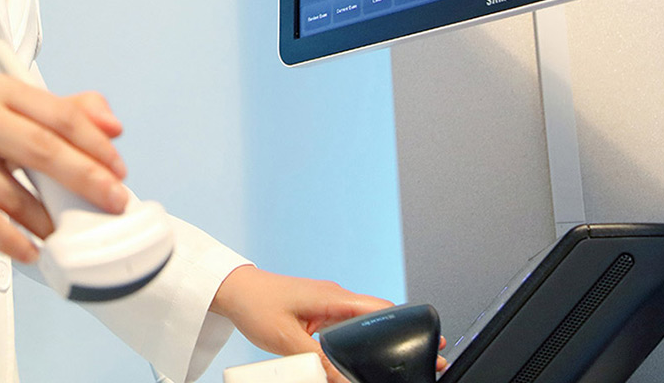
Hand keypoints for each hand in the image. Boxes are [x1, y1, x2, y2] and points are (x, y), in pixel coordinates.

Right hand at [0, 73, 127, 261]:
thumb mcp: (17, 114)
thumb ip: (67, 112)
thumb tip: (112, 124)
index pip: (58, 113)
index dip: (94, 143)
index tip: (118, 169)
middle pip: (41, 148)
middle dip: (85, 178)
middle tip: (113, 201)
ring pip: (13, 193)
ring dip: (47, 219)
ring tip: (66, 232)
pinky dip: (13, 240)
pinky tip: (32, 250)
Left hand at [211, 266, 444, 382]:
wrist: (233, 290)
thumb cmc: (256, 305)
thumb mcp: (287, 340)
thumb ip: (318, 362)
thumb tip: (345, 380)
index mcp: (333, 298)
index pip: (381, 310)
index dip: (408, 326)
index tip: (430, 341)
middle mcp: (335, 298)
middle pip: (379, 319)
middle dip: (400, 338)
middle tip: (423, 359)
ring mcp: (328, 305)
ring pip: (363, 325)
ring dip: (378, 342)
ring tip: (395, 363)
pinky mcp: (319, 313)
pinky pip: (346, 329)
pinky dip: (358, 343)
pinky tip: (362, 360)